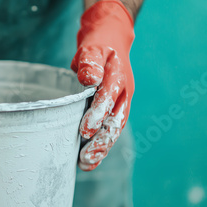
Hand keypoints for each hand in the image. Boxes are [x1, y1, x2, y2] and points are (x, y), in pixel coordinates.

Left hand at [71, 0, 134, 170]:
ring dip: (102, 148)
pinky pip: (110, 129)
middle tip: (86, 156)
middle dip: (101, 140)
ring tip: (86, 163)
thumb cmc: (97, 46)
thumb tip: (90, 78)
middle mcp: (123, 93)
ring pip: (114, 129)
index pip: (109, 97)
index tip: (84, 129)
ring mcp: (121, 103)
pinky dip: (101, 145)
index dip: (97, 114)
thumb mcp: (91, 48)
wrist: (110, 43)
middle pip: (115, 120)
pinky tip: (89, 160)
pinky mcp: (115, 110)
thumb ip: (90, 62)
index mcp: (118, 76)